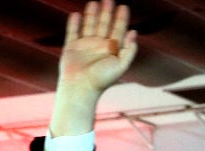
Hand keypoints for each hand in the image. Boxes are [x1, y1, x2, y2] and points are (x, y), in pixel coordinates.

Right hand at [50, 0, 137, 136]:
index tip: (123, 7)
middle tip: (109, 0)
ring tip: (94, 2)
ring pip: (89, 26)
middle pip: (104, 25)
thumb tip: (134, 33)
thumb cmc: (101, 80)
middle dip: (107, 12)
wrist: (80, 88)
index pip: (118, 30)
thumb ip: (129, 50)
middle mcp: (98, 46)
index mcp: (111, 50)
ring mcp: (84, 47)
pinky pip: (72, 32)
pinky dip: (74, 24)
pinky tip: (76, 14)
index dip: (121, 18)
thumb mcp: (120, 65)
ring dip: (92, 14)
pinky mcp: (70, 48)